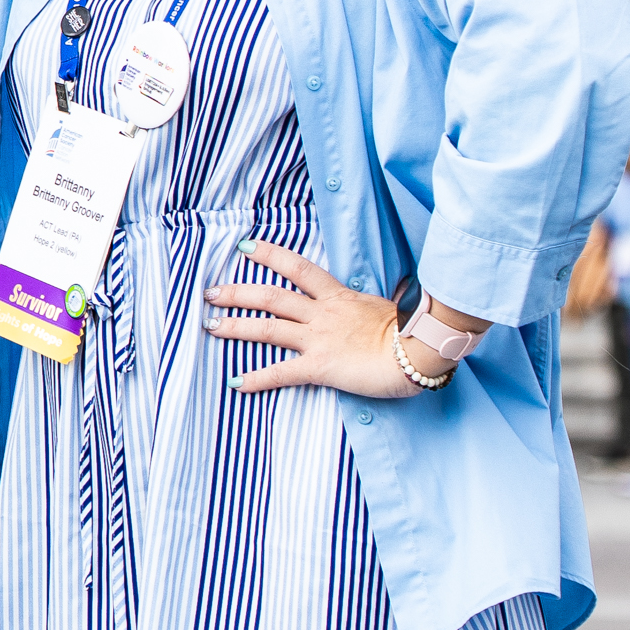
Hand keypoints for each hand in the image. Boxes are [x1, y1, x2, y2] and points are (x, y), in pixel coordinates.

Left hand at [204, 241, 420, 399]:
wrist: (419, 353)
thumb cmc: (411, 332)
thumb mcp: (386, 307)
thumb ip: (368, 304)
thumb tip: (379, 298)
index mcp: (338, 296)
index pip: (298, 268)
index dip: (269, 255)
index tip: (245, 246)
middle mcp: (323, 314)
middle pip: (271, 296)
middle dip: (237, 293)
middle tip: (210, 291)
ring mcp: (319, 339)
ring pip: (268, 328)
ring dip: (235, 326)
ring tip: (210, 326)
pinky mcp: (320, 366)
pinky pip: (282, 372)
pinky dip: (257, 378)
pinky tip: (236, 383)